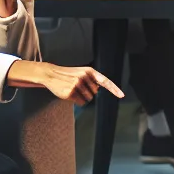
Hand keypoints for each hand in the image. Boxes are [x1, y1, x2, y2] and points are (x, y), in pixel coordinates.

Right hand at [6, 60, 124, 105]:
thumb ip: (92, 78)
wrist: (51, 73)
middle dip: (88, 92)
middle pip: (95, 93)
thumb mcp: (82, 72)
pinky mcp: (71, 92)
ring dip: (83, 97)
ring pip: (89, 99)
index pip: (105, 81)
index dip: (114, 89)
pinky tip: (70, 94)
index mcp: (89, 71)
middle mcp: (85, 77)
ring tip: (74, 89)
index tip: (122, 95)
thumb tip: (100, 88)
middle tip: (78, 87)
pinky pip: (81, 103)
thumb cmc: (68, 74)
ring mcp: (78, 84)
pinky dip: (78, 101)